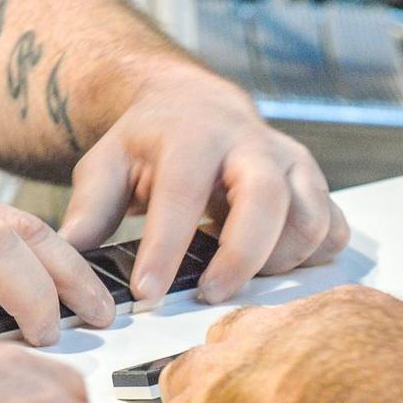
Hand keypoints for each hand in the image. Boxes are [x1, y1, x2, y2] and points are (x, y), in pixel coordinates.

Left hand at [58, 68, 349, 303]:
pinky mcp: (316, 185)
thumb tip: (70, 258)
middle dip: (241, 257)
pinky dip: (312, 260)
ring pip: (309, 219)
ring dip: (277, 263)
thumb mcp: (106, 163)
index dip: (166, 249)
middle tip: (209, 296)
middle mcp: (252, 143)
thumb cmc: (149, 143)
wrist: (196, 106)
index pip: (183, 194)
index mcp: (194, 134)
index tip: (147, 294)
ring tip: (236, 277)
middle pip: (266, 200)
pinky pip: (333, 230)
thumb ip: (90, 208)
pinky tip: (273, 268)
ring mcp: (292, 163)